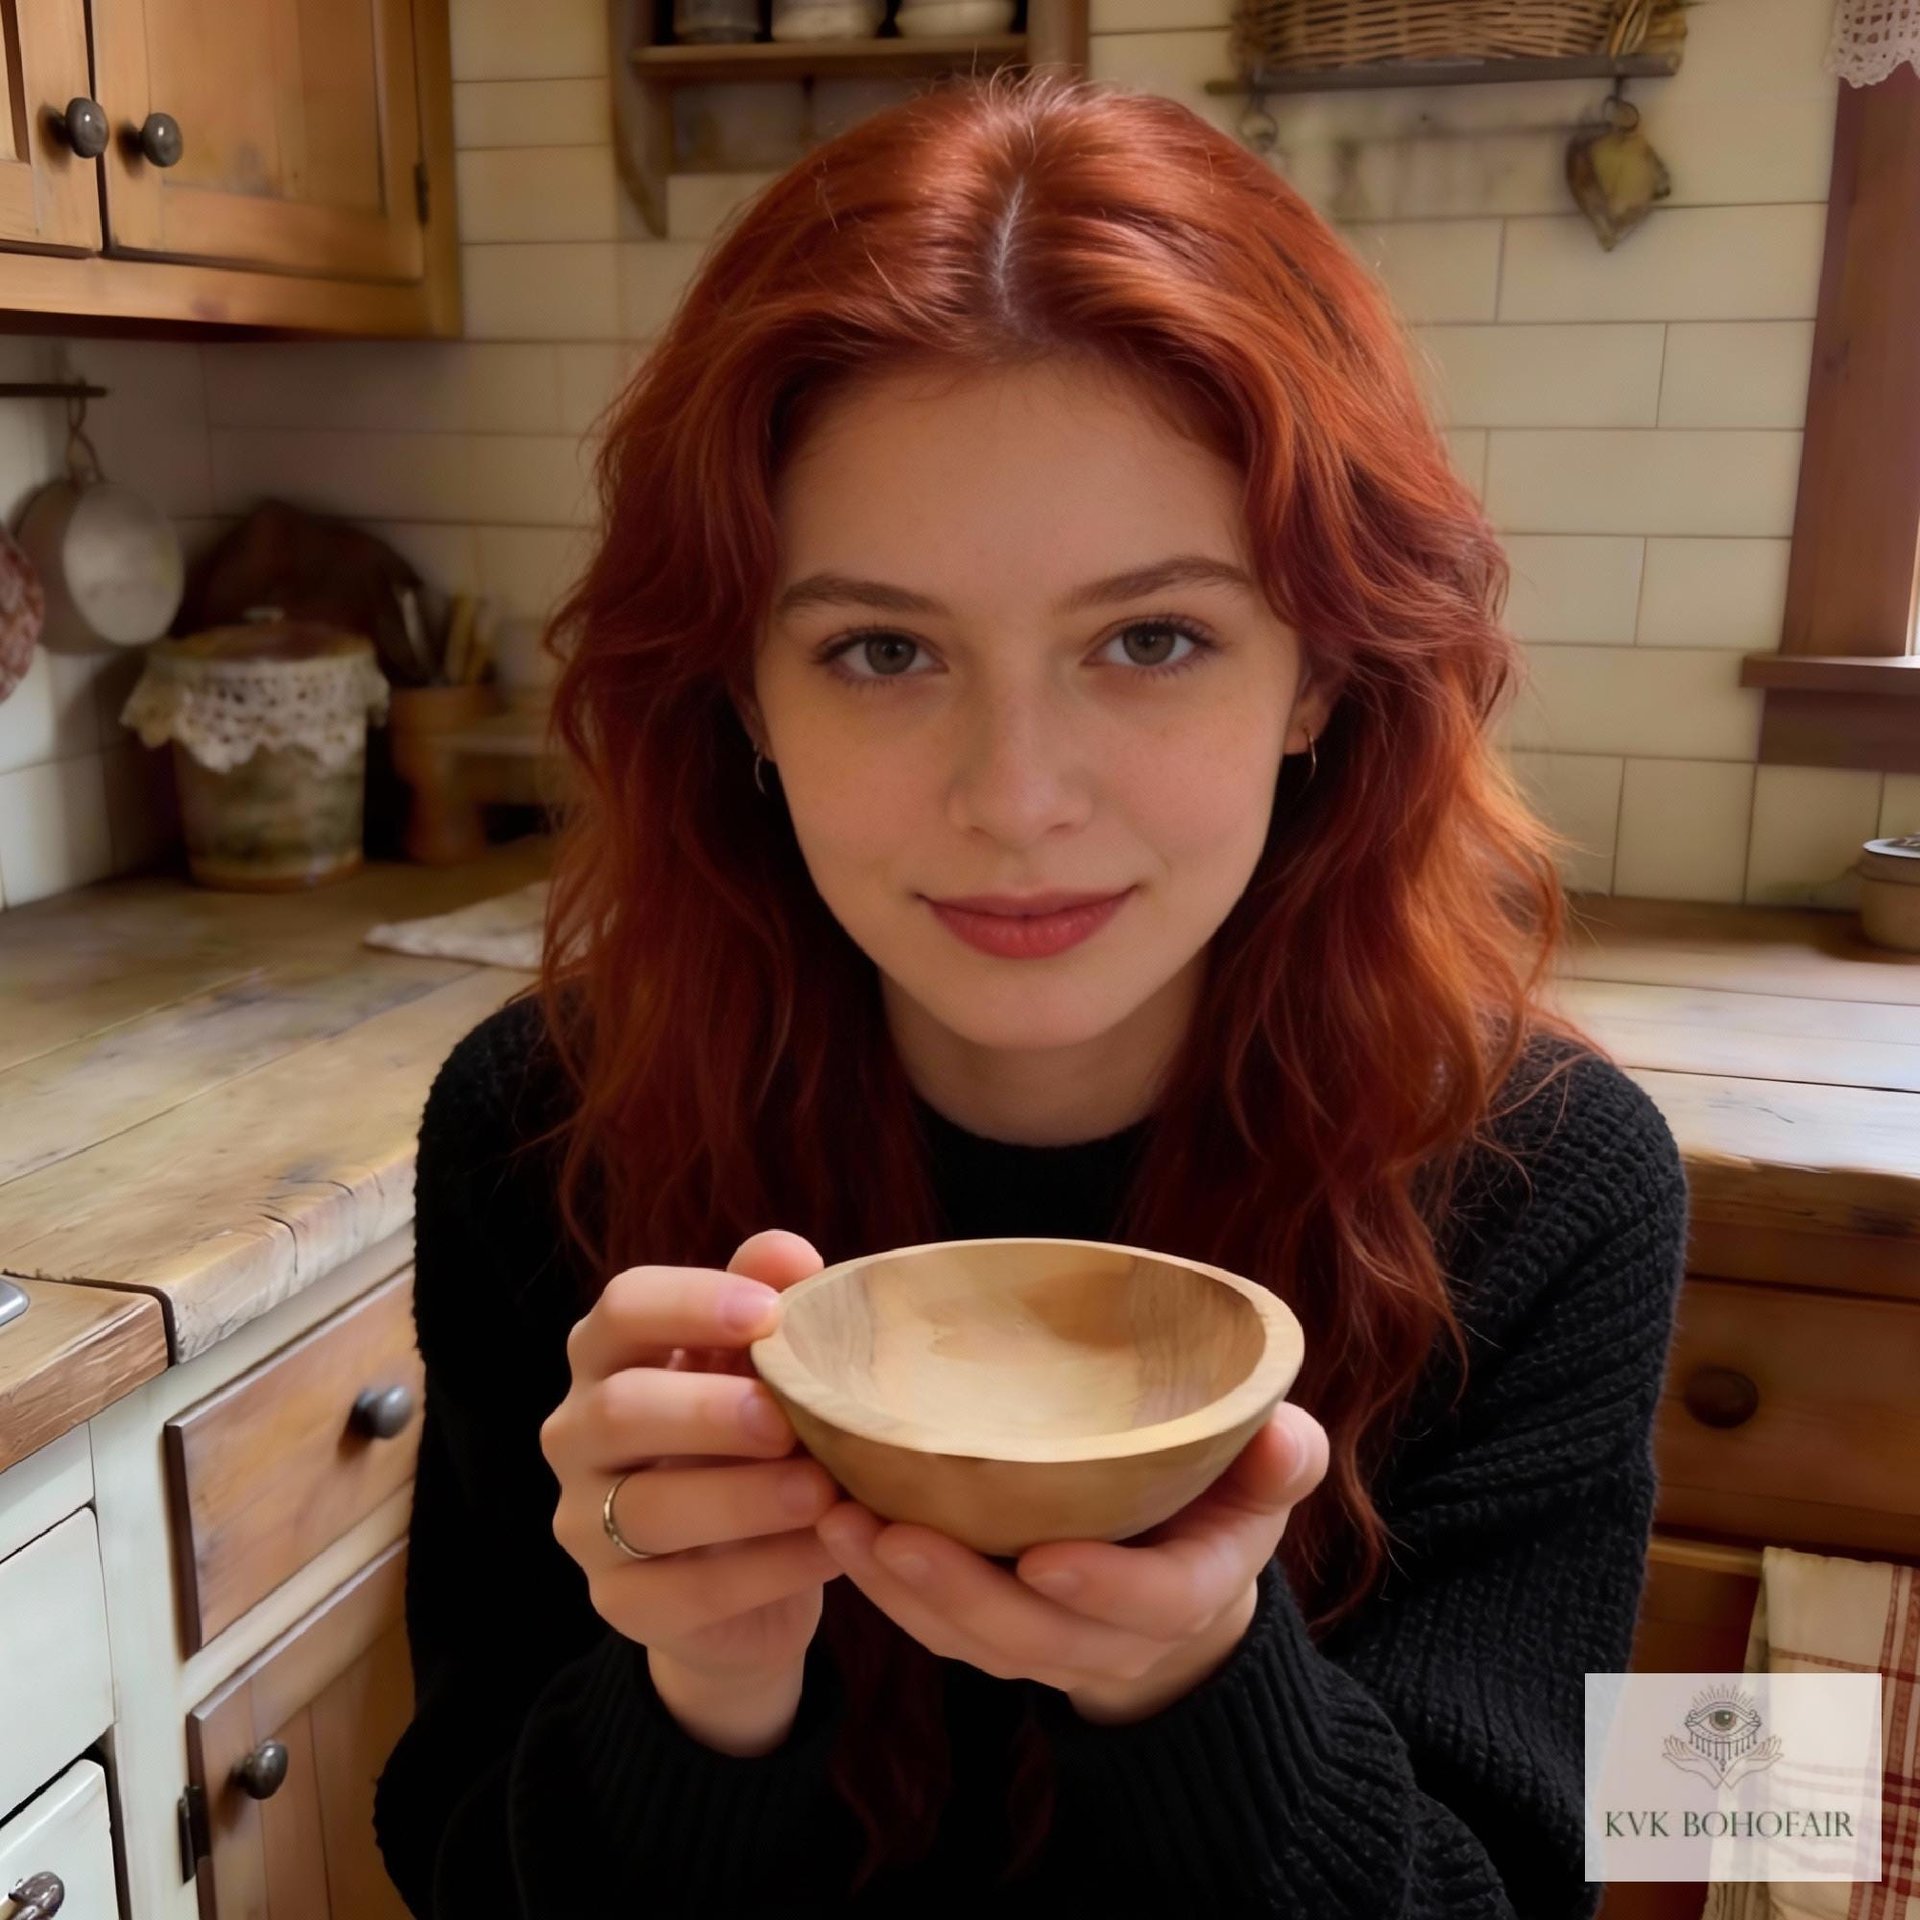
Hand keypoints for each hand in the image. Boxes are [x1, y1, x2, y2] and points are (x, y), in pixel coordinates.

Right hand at [537, 1229, 843, 1751]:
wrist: (751, 1571)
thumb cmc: (753, 1438)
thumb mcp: (762, 1365)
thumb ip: (769, 1300)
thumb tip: (791, 1256)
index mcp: (609, 1355)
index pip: (623, 1308)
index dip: (691, 1303)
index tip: (770, 1313)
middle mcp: (578, 1433)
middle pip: (620, 1409)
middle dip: (707, 1410)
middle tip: (787, 1419)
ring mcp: (586, 1522)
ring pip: (647, 1508)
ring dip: (742, 1497)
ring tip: (822, 1490)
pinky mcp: (619, 1602)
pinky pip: (684, 1590)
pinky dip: (766, 1569)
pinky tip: (829, 1548)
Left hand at [814, 1402, 1328, 1724]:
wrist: (1182, 1571)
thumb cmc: (1222, 1495)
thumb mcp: (1264, 1475)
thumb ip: (1279, 1458)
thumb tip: (1281, 1434)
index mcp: (1193, 1588)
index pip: (1155, 1604)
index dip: (1104, 1590)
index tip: (1043, 1557)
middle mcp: (1116, 1633)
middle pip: (1035, 1636)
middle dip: (961, 1591)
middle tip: (892, 1531)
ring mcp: (1048, 1640)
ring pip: (969, 1640)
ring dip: (899, 1589)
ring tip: (838, 1524)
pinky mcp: (992, 1629)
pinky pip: (935, 1626)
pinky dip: (884, 1587)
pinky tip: (835, 1529)